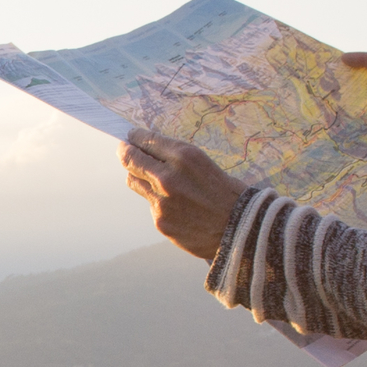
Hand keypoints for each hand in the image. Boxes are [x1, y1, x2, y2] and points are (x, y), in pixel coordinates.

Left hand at [120, 129, 244, 258]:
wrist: (241, 230)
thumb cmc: (228, 194)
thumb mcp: (205, 163)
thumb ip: (176, 156)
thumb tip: (150, 149)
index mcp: (185, 156)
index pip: (146, 140)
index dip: (135, 137)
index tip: (132, 137)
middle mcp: (168, 177)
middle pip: (130, 159)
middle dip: (126, 152)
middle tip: (126, 151)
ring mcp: (161, 201)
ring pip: (133, 181)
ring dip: (139, 177)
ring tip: (152, 179)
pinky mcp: (160, 221)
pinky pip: (150, 205)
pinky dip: (157, 202)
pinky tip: (176, 206)